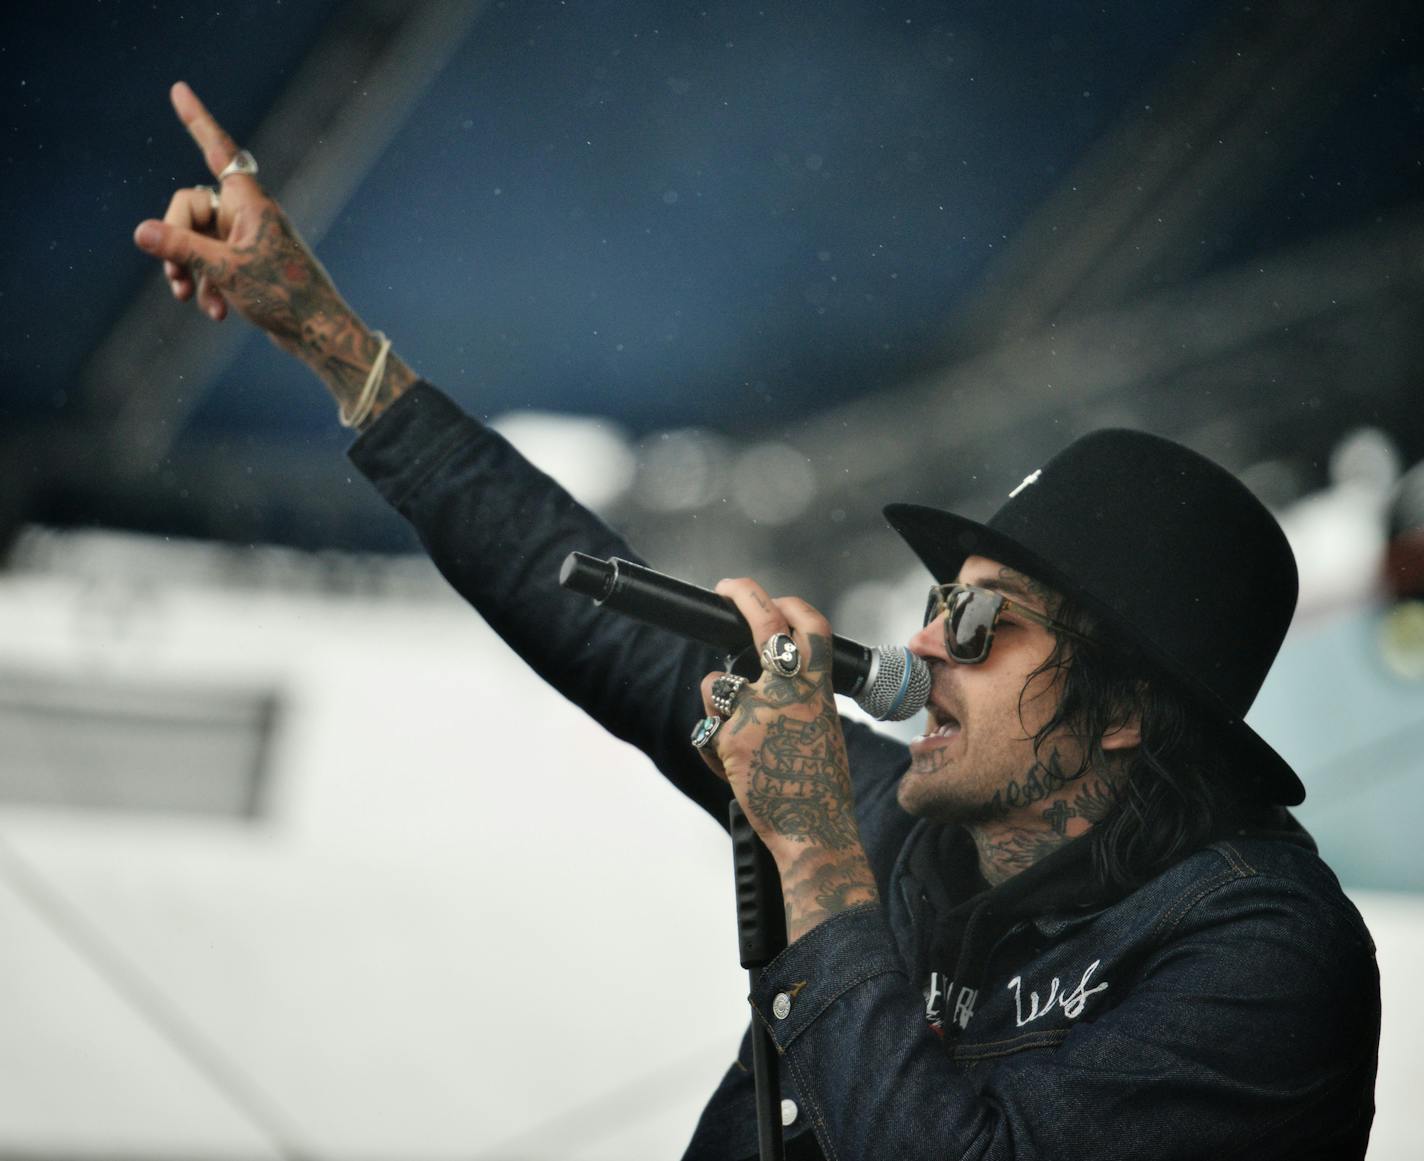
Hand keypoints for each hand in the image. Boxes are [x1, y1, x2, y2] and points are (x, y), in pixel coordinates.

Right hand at [133, 82, 413, 419]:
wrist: (316, 333)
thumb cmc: (284, 296)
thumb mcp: (226, 271)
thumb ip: (182, 249)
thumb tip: (141, 232)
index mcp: (249, 202)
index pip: (217, 150)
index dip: (197, 121)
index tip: (179, 90)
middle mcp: (246, 214)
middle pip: (188, 207)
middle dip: (175, 241)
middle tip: (174, 276)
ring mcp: (245, 239)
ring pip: (195, 239)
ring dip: (187, 269)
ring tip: (188, 297)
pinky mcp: (245, 263)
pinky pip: (209, 263)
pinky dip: (206, 285)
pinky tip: (216, 311)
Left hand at [696, 579, 877, 941]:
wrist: (814, 830)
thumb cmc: (818, 785)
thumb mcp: (820, 728)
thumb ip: (797, 697)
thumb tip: (761, 676)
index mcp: (818, 689)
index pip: (811, 626)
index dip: (793, 605)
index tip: (778, 600)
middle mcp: (788, 690)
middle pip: (764, 623)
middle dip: (742, 594)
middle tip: (726, 587)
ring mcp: (756, 710)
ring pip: (715, 682)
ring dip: (718, 703)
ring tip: (742, 740)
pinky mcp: (728, 736)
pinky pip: (705, 727)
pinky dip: (714, 745)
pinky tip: (734, 768)